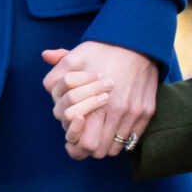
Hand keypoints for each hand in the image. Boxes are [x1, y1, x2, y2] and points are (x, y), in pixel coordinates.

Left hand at [42, 41, 160, 159]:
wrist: (138, 42)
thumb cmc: (103, 50)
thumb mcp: (75, 57)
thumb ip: (57, 72)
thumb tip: (46, 62)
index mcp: (95, 104)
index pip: (84, 144)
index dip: (74, 145)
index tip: (71, 141)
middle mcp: (116, 112)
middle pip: (99, 150)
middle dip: (87, 147)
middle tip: (83, 138)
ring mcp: (134, 113)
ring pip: (115, 148)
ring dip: (104, 144)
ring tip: (98, 133)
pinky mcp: (146, 111)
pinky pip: (132, 139)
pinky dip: (121, 138)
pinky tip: (113, 127)